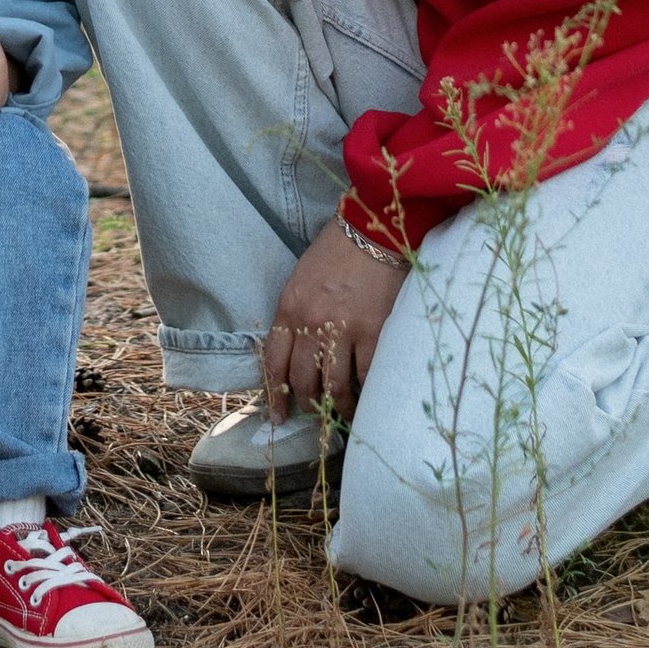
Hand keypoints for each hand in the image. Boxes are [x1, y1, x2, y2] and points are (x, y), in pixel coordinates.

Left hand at [261, 216, 407, 421]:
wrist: (372, 229)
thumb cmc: (337, 250)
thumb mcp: (302, 279)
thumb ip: (296, 315)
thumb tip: (299, 353)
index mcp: (289, 308)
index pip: (274, 362)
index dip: (277, 394)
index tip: (281, 415)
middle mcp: (311, 322)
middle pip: (303, 379)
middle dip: (308, 405)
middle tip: (316, 418)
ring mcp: (343, 328)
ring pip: (333, 385)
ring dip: (337, 408)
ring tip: (343, 419)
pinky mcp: (373, 330)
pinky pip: (366, 374)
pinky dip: (367, 393)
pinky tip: (369, 403)